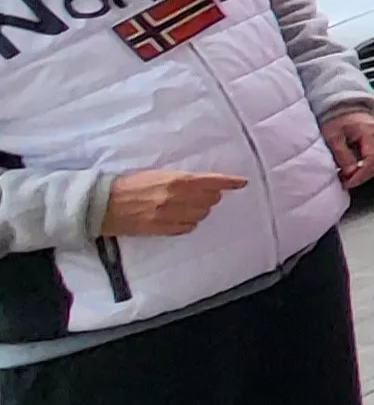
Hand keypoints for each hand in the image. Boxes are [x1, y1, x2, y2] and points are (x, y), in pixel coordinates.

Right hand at [101, 170, 249, 237]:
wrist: (101, 204)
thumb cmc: (127, 184)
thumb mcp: (155, 173)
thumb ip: (179, 178)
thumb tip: (201, 183)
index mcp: (175, 180)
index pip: (211, 181)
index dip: (229, 182)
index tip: (242, 182)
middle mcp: (175, 199)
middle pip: (209, 199)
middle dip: (210, 195)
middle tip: (204, 193)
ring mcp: (169, 216)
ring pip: (200, 215)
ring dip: (200, 209)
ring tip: (188, 205)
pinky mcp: (160, 230)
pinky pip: (186, 228)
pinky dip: (188, 222)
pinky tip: (181, 217)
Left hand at [323, 112, 373, 187]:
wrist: (341, 107)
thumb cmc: (337, 119)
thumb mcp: (334, 137)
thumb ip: (342, 155)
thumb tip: (350, 172)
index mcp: (371, 131)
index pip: (372, 158)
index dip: (361, 173)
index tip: (349, 182)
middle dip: (364, 175)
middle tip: (348, 182)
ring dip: (367, 171)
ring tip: (351, 177)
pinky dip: (369, 165)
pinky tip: (357, 169)